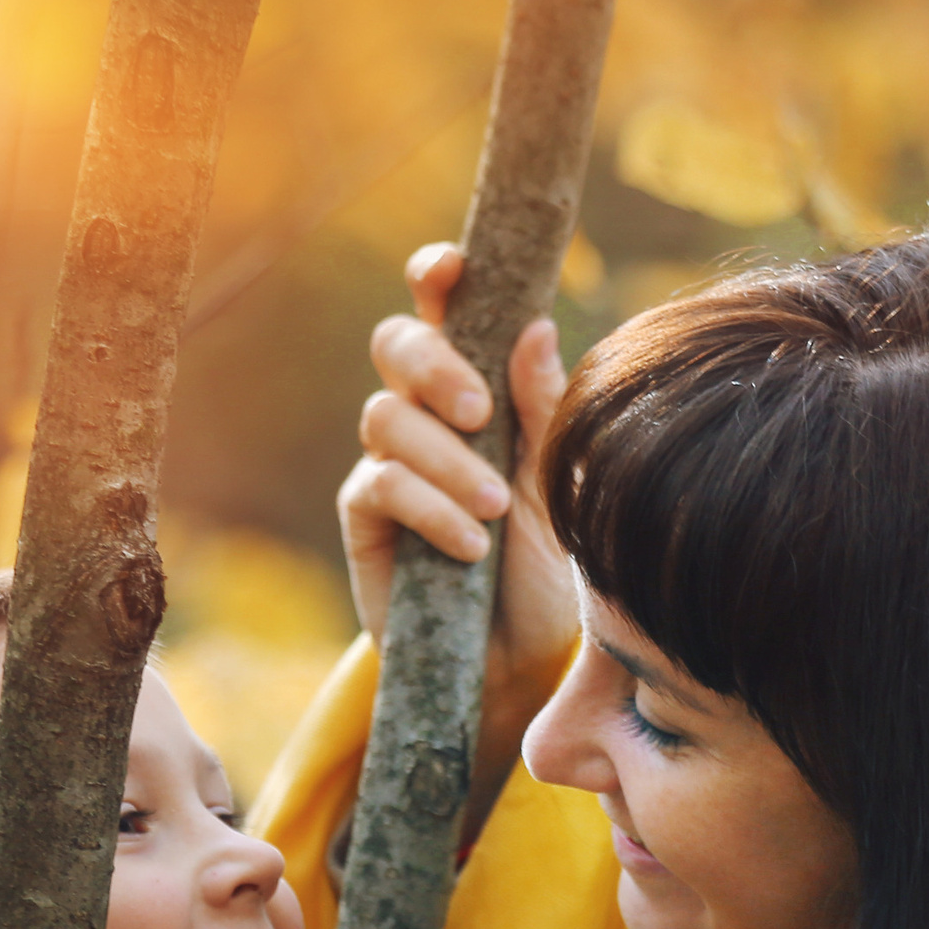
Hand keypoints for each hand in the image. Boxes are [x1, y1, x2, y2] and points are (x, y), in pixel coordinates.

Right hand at [338, 242, 579, 767]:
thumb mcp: (562, 483)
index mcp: (479, 386)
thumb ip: (545, 408)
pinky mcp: (365, 518)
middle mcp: (427, 414)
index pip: (445, 309)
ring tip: (495, 511)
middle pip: (394, 344)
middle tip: (480, 413)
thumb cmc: (547, 567)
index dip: (437, 276)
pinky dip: (429, 509)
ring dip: (446, 460)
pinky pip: (379, 484)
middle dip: (434, 366)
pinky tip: (471, 546)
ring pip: (386, 417)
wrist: (523, 660)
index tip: (452, 268)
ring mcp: (390, 462)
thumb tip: (536, 326)